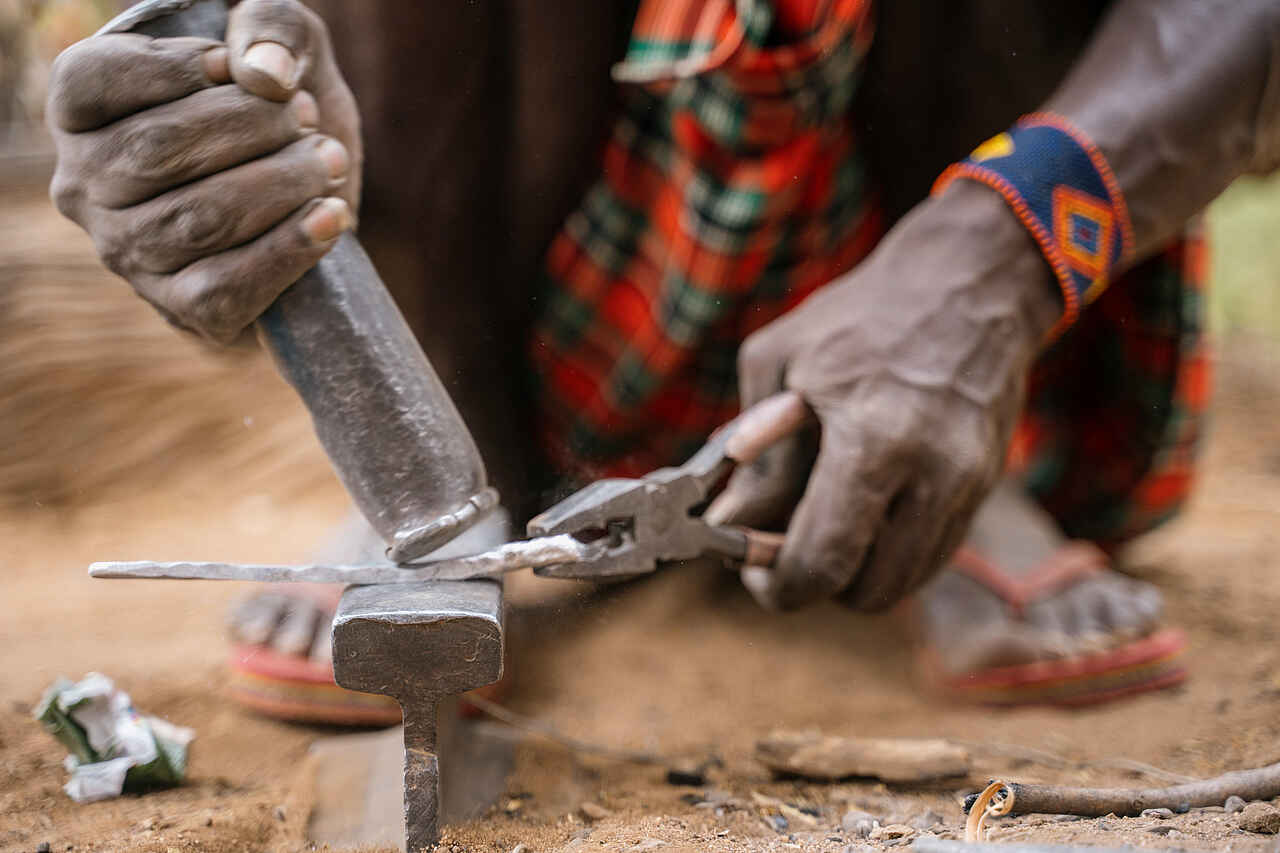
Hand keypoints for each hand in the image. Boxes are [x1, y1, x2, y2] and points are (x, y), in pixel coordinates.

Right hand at [47, 0, 360, 342]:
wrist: (316, 206)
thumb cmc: (281, 118)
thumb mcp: (281, 52)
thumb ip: (272, 28)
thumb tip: (264, 72)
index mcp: (82, 114)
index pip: (93, 80)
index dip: (174, 68)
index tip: (237, 66)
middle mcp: (86, 188)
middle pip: (155, 150)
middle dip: (248, 127)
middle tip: (305, 116)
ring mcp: (130, 255)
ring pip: (198, 219)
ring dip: (279, 184)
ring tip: (328, 160)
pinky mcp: (183, 308)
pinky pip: (227, 286)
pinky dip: (289, 248)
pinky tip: (332, 216)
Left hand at [706, 180, 1062, 610]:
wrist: (971, 282)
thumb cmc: (863, 315)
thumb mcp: (780, 363)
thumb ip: (753, 453)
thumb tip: (729, 521)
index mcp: (875, 440)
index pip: (823, 561)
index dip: (778, 585)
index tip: (751, 570)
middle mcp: (933, 475)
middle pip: (867, 591)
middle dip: (816, 583)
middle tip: (782, 547)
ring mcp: (967, 486)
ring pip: (903, 582)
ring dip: (855, 573)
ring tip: (821, 524)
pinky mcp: (984, 488)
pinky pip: (930, 556)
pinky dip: (889, 553)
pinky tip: (863, 509)